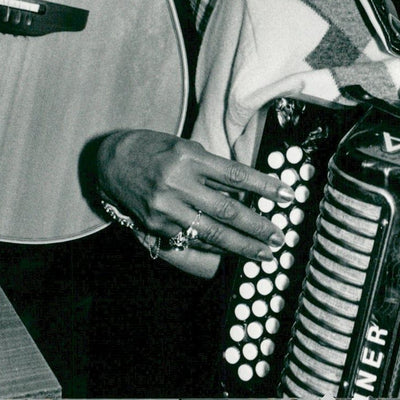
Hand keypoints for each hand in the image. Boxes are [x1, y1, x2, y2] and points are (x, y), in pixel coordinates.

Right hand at [96, 129, 293, 262]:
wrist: (111, 161)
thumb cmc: (155, 149)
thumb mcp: (185, 147)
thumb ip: (212, 167)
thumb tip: (245, 186)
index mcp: (189, 157)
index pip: (235, 173)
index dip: (264, 186)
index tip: (287, 195)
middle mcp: (178, 183)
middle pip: (226, 208)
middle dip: (257, 226)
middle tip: (279, 236)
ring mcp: (166, 207)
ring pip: (211, 232)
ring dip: (241, 245)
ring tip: (263, 253)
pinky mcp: (156, 225)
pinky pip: (191, 239)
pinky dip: (214, 246)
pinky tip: (233, 252)